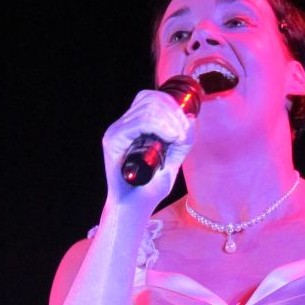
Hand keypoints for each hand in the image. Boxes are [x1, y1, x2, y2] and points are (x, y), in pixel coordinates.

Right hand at [102, 89, 193, 210]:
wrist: (135, 207)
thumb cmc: (151, 187)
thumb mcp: (173, 159)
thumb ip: (180, 140)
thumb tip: (190, 118)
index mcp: (133, 125)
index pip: (150, 98)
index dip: (171, 105)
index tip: (185, 126)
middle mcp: (122, 124)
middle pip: (150, 99)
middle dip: (173, 112)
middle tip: (182, 134)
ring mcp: (115, 132)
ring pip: (146, 109)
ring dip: (170, 121)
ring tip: (177, 139)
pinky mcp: (113, 142)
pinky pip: (138, 123)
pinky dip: (159, 127)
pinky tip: (170, 137)